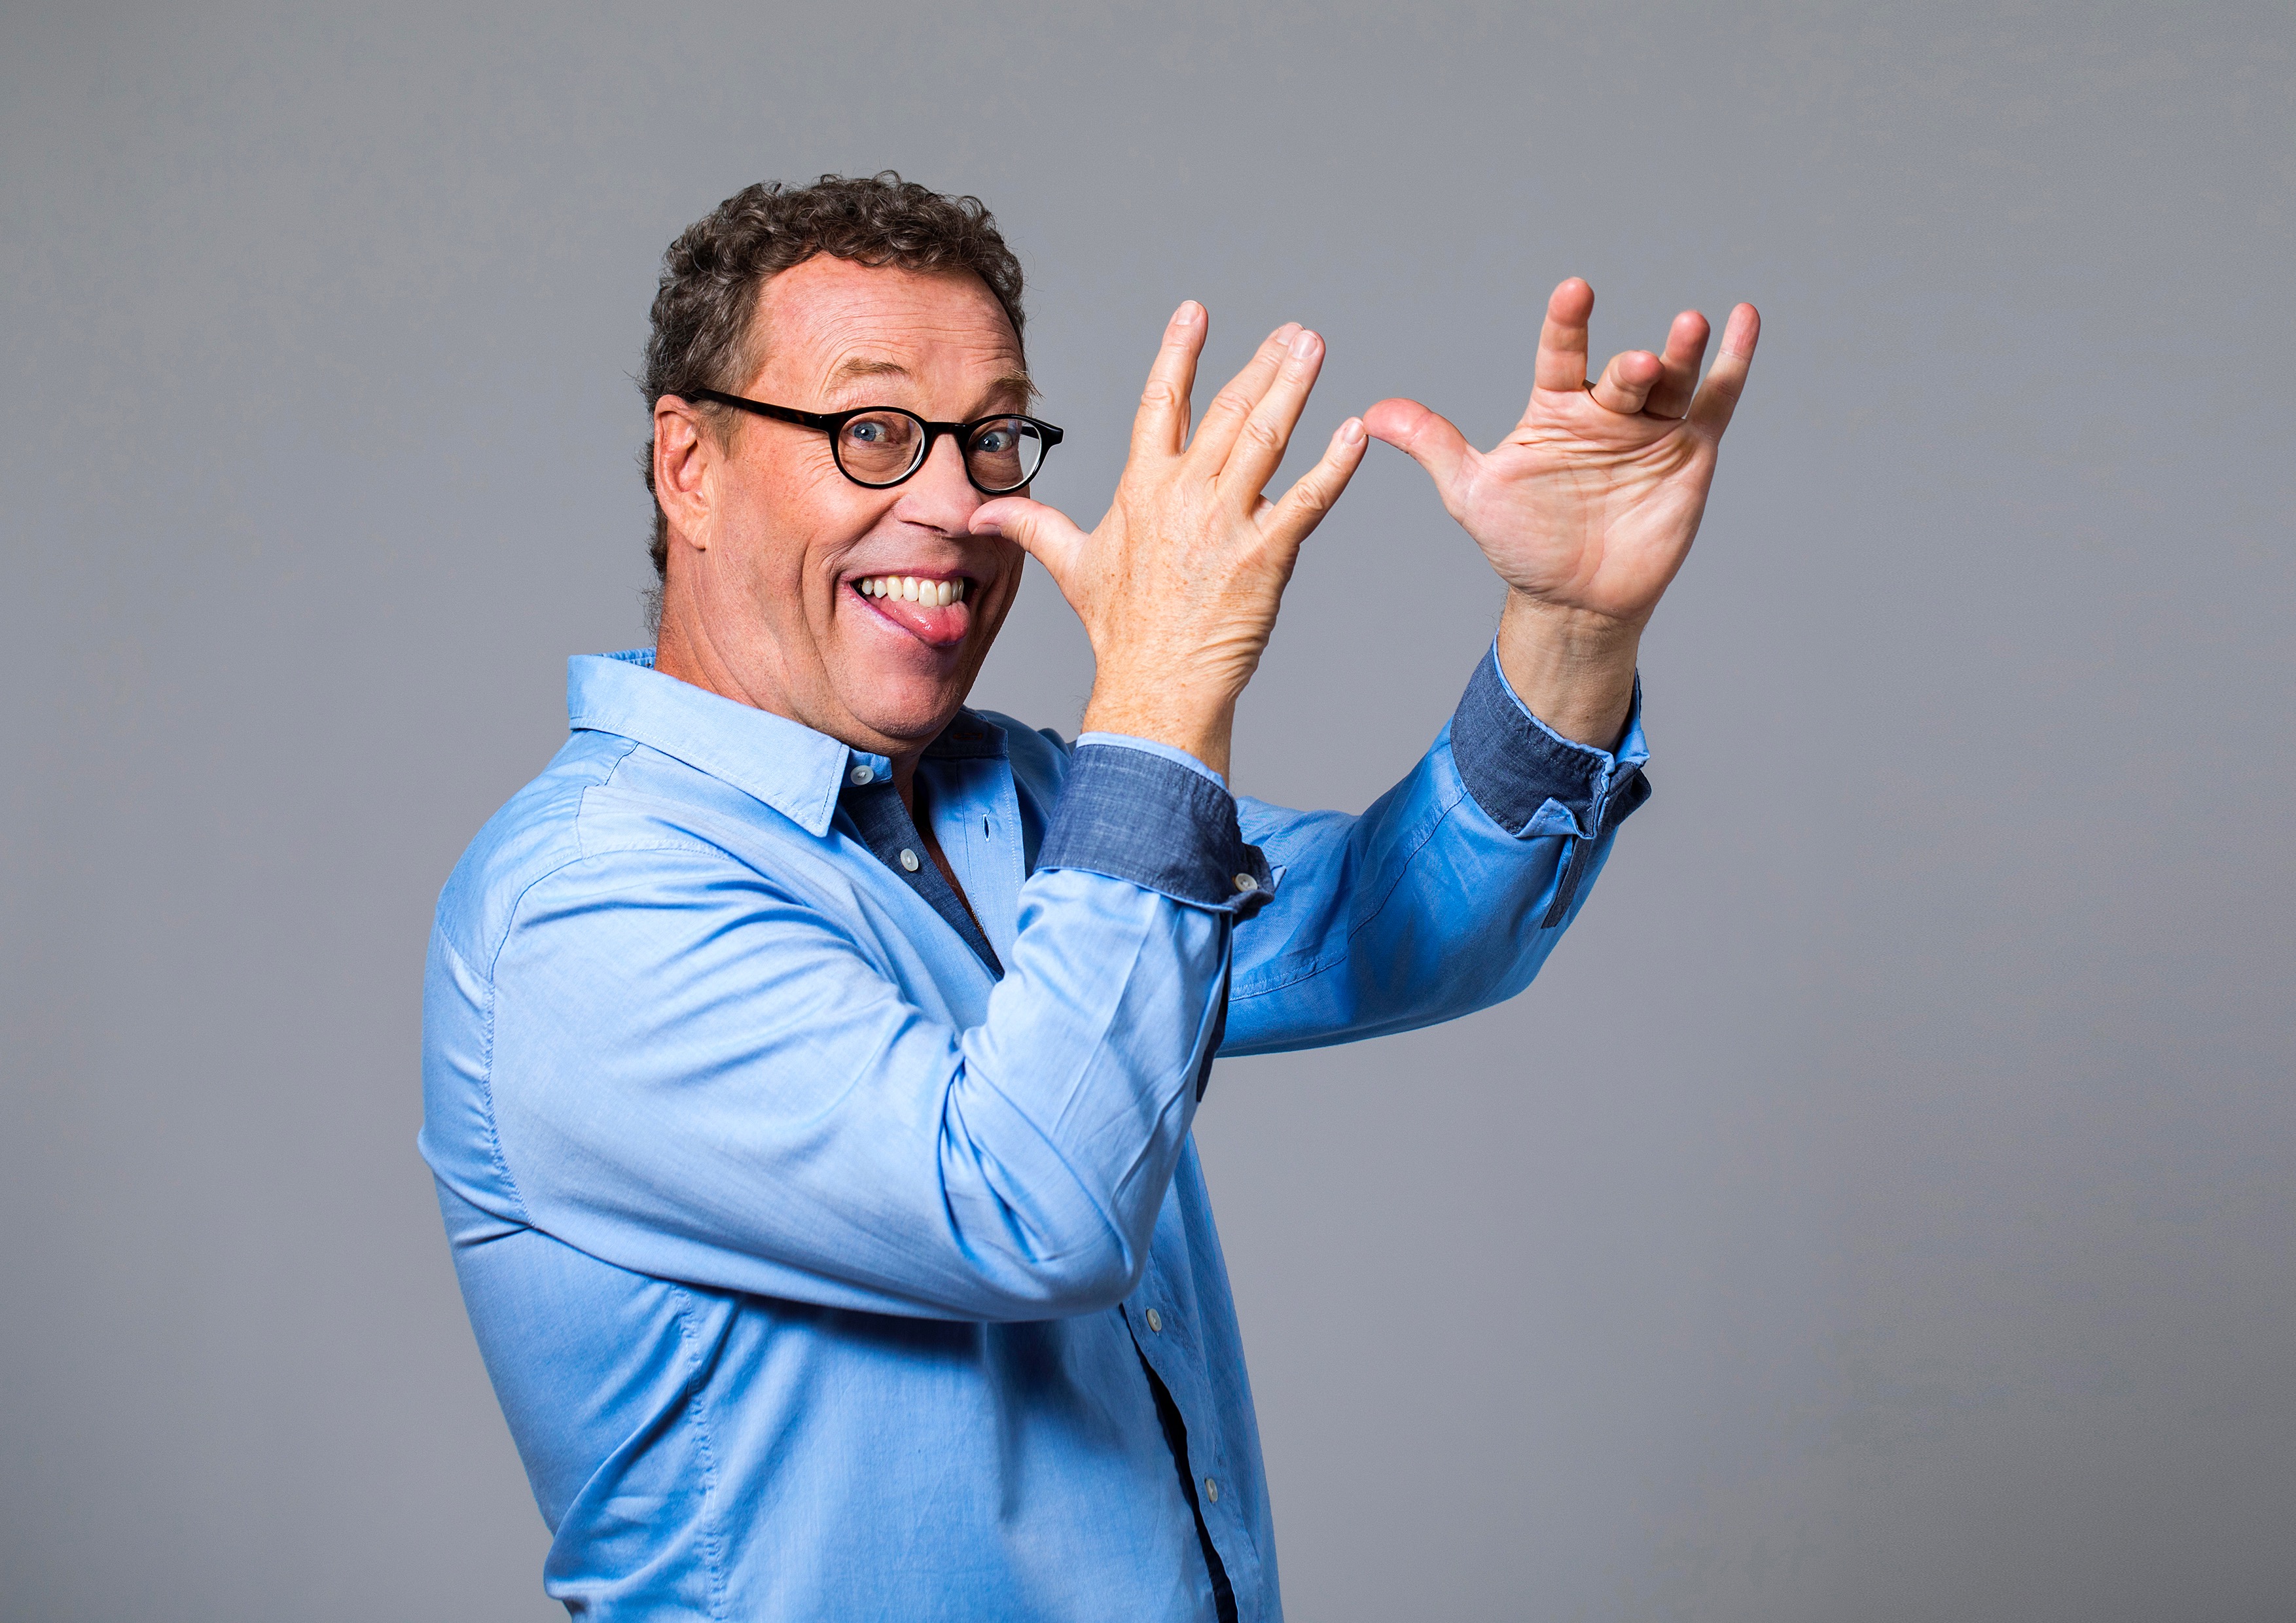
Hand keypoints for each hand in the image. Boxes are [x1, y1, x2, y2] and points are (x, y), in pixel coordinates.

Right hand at [972, 303, 1368, 777]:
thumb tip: (984, 511)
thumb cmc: (1121, 631)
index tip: (1196, 313)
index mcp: (1142, 489)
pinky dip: (1334, 465)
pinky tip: (1355, 432)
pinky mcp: (1265, 554)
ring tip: (1314, 349)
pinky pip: (1307, 500)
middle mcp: (1184, 495)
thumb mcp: (1071, 567)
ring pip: (1266, 438)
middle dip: (1262, 364)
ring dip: (1294, 388)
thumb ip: (1034, 525)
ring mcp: (1226, 522)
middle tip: (1294, 331)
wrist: (1156, 684)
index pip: (1161, 404)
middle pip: (1227, 411)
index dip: (1179, 355)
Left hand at [1365, 279, 1759, 746]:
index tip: (1574, 291)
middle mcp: (1604, 409)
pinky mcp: (1690, 452)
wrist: (1572, 601)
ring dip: (1683, 352)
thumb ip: (1433, 446)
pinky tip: (1746, 319)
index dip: (1567, 323)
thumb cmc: (1522, 544)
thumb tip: (1371, 412)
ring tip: (1690, 325)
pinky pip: (1717, 401)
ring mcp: (1650, 428)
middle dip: (1630, 367)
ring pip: (1672, 379)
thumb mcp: (1471, 493)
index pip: (1560, 353)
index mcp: (1554, 408)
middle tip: (1634, 365)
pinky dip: (1735, 361)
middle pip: (1621, 373)